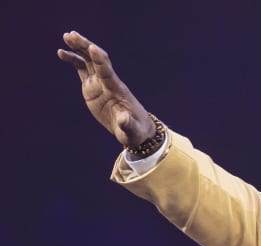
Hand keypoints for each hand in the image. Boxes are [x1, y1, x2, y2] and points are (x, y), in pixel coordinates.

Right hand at [57, 31, 154, 146]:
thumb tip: (123, 119)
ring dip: (79, 48)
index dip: (100, 60)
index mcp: (117, 91)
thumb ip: (127, 124)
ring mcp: (100, 83)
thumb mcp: (131, 130)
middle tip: (72, 35)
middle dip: (86, 47)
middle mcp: (108, 83)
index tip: (92, 47)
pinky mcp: (93, 87)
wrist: (134, 130)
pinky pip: (82, 69)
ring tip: (66, 37)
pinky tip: (61, 53)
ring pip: (88, 61)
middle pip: (96, 61)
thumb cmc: (135, 131)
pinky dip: (73, 60)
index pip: (107, 72)